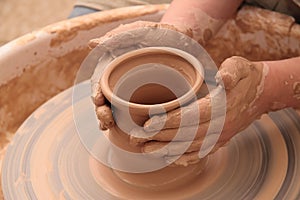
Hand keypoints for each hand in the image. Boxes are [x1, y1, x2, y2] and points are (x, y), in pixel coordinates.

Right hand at [91, 21, 192, 129]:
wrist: (182, 40)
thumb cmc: (158, 34)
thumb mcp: (137, 31)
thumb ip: (116, 38)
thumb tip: (92, 44)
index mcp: (115, 68)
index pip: (100, 84)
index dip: (96, 93)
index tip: (98, 100)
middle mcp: (121, 83)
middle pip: (105, 101)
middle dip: (101, 113)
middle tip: (106, 120)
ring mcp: (134, 93)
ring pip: (117, 111)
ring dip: (110, 121)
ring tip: (110, 127)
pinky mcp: (149, 100)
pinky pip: (137, 114)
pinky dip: (129, 124)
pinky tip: (127, 132)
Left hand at [130, 56, 269, 165]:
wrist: (262, 93)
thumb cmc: (245, 77)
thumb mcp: (240, 66)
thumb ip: (231, 71)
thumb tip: (223, 78)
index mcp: (222, 106)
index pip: (191, 116)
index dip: (169, 121)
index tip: (148, 123)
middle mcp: (221, 125)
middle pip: (186, 134)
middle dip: (159, 137)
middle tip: (136, 138)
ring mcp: (221, 135)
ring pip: (191, 146)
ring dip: (167, 149)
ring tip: (146, 149)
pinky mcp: (221, 140)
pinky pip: (201, 153)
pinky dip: (184, 157)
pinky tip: (169, 157)